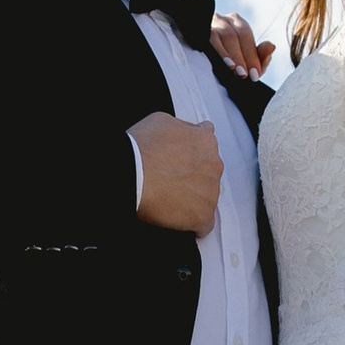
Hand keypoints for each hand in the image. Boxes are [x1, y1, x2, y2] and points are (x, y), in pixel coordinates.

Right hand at [134, 110, 222, 232]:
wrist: (130, 173)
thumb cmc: (140, 148)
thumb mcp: (162, 121)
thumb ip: (181, 128)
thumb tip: (184, 132)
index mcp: (205, 140)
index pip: (207, 145)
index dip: (191, 153)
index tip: (181, 160)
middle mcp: (214, 164)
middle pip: (208, 173)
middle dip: (192, 177)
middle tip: (169, 181)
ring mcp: (211, 192)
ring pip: (206, 197)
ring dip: (191, 199)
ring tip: (167, 200)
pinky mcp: (203, 215)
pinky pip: (203, 224)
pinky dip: (191, 224)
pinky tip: (176, 220)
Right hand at [209, 9, 275, 79]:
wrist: (202, 61)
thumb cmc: (229, 58)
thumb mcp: (247, 59)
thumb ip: (261, 56)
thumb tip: (272, 46)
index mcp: (237, 23)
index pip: (246, 35)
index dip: (251, 56)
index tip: (255, 74)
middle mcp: (223, 20)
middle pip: (234, 35)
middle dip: (241, 57)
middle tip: (244, 75)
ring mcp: (209, 25)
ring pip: (221, 35)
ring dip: (228, 54)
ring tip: (233, 70)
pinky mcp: (198, 32)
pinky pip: (207, 39)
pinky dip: (215, 51)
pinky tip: (218, 62)